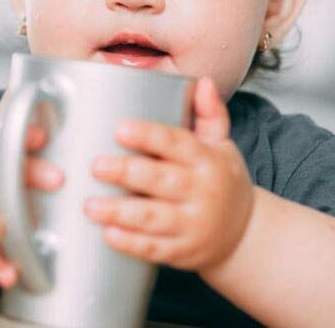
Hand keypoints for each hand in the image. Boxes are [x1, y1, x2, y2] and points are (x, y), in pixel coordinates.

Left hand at [83, 76, 254, 270]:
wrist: (244, 233)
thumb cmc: (222, 181)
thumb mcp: (222, 146)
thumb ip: (210, 114)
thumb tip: (202, 82)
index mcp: (208, 160)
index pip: (176, 144)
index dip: (148, 136)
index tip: (119, 128)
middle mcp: (202, 192)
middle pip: (160, 180)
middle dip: (126, 173)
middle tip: (96, 166)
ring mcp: (193, 224)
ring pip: (153, 218)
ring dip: (120, 212)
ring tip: (90, 205)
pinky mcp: (183, 251)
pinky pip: (154, 249)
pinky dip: (131, 243)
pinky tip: (108, 234)